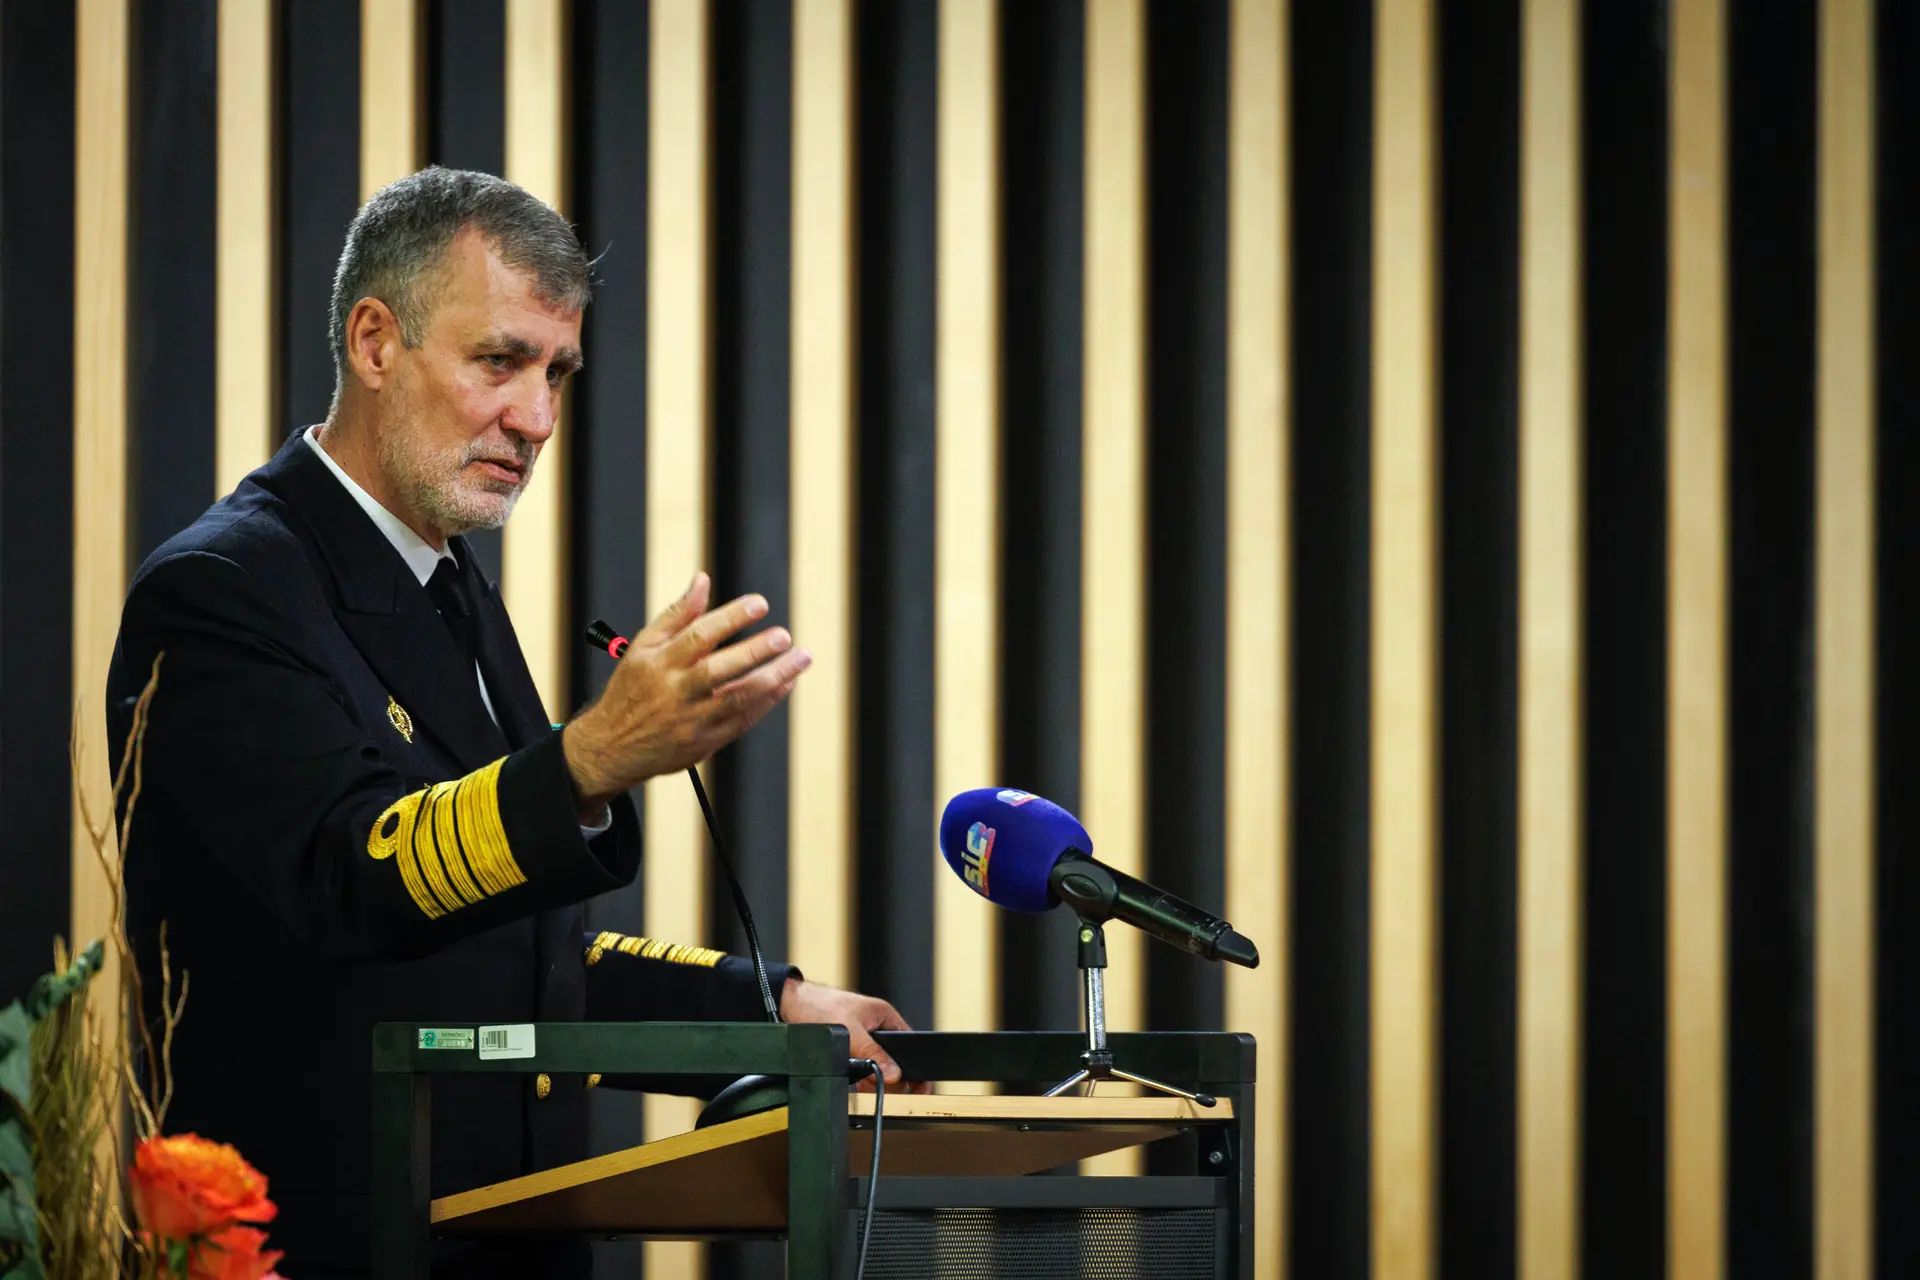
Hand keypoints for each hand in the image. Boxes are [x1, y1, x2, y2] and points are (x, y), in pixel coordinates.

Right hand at [562, 572, 810, 806]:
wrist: (612, 747)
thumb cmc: (631, 690)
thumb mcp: (642, 647)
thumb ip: (677, 614)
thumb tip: (703, 580)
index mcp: (658, 663)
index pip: (698, 636)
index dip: (731, 618)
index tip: (759, 604)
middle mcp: (675, 691)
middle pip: (719, 670)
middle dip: (755, 651)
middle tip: (785, 636)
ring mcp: (691, 720)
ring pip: (737, 698)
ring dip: (773, 678)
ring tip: (800, 658)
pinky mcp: (704, 743)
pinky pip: (742, 721)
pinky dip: (767, 702)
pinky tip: (785, 683)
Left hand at [779, 977, 926, 1092]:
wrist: (787, 1006)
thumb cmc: (818, 1006)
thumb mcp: (850, 1032)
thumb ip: (873, 1053)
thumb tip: (895, 1074)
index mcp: (884, 1016)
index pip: (908, 1044)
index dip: (913, 1066)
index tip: (918, 1087)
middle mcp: (875, 1028)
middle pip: (892, 1060)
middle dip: (889, 1077)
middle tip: (885, 1090)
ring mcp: (861, 1040)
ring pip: (875, 1067)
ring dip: (870, 1080)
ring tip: (864, 1086)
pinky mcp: (846, 1050)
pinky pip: (859, 1070)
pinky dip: (857, 1080)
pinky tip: (854, 1086)